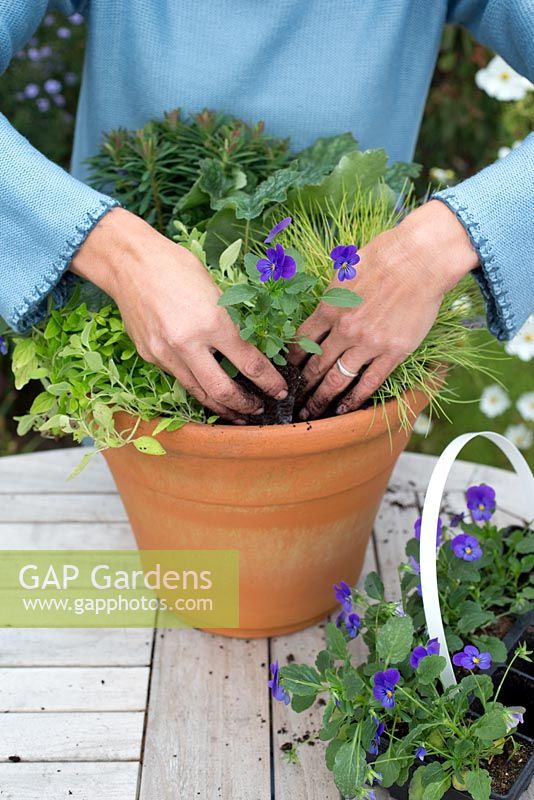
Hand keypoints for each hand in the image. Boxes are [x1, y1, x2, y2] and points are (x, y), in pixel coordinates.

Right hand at [71, 208, 287, 420]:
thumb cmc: (176, 266)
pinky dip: (196, 385)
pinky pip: (179, 377)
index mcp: (212, 321)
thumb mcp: (215, 290)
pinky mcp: (150, 356)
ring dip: (220, 406)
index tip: (279, 391)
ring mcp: (165, 353)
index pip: (249, 363)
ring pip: (198, 393)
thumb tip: (249, 349)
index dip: (268, 382)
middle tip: (258, 410)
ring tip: (235, 412)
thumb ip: (230, 322)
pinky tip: (206, 386)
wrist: (129, 262)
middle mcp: (188, 343)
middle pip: (223, 391)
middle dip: (245, 405)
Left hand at [288, 200, 478, 419]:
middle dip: (301, 387)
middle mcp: (344, 329)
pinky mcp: (393, 351)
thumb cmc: (385, 255)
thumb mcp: (345, 269)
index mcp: (329, 307)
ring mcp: (368, 343)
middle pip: (315, 366)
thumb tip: (323, 306)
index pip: (301, 341)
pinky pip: (370, 382)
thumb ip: (332, 294)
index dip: (291, 361)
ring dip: (321, 398)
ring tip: (312, 413)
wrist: (421, 258)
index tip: (285, 373)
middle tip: (292, 403)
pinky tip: (345, 408)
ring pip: (337, 379)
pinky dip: (355, 398)